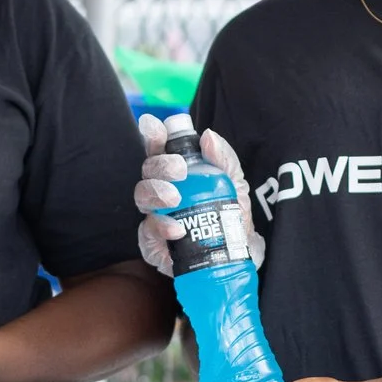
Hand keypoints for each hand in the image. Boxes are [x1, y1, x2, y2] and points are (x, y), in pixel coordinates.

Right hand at [133, 114, 263, 276]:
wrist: (240, 254)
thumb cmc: (232, 214)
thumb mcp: (235, 183)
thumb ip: (224, 159)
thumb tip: (208, 137)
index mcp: (177, 173)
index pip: (159, 149)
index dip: (153, 136)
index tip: (154, 127)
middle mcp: (161, 192)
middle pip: (147, 171)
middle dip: (159, 166)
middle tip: (179, 169)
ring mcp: (155, 217)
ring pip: (142, 198)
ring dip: (155, 193)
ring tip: (174, 198)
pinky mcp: (154, 245)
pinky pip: (147, 234)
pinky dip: (160, 229)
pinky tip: (176, 229)